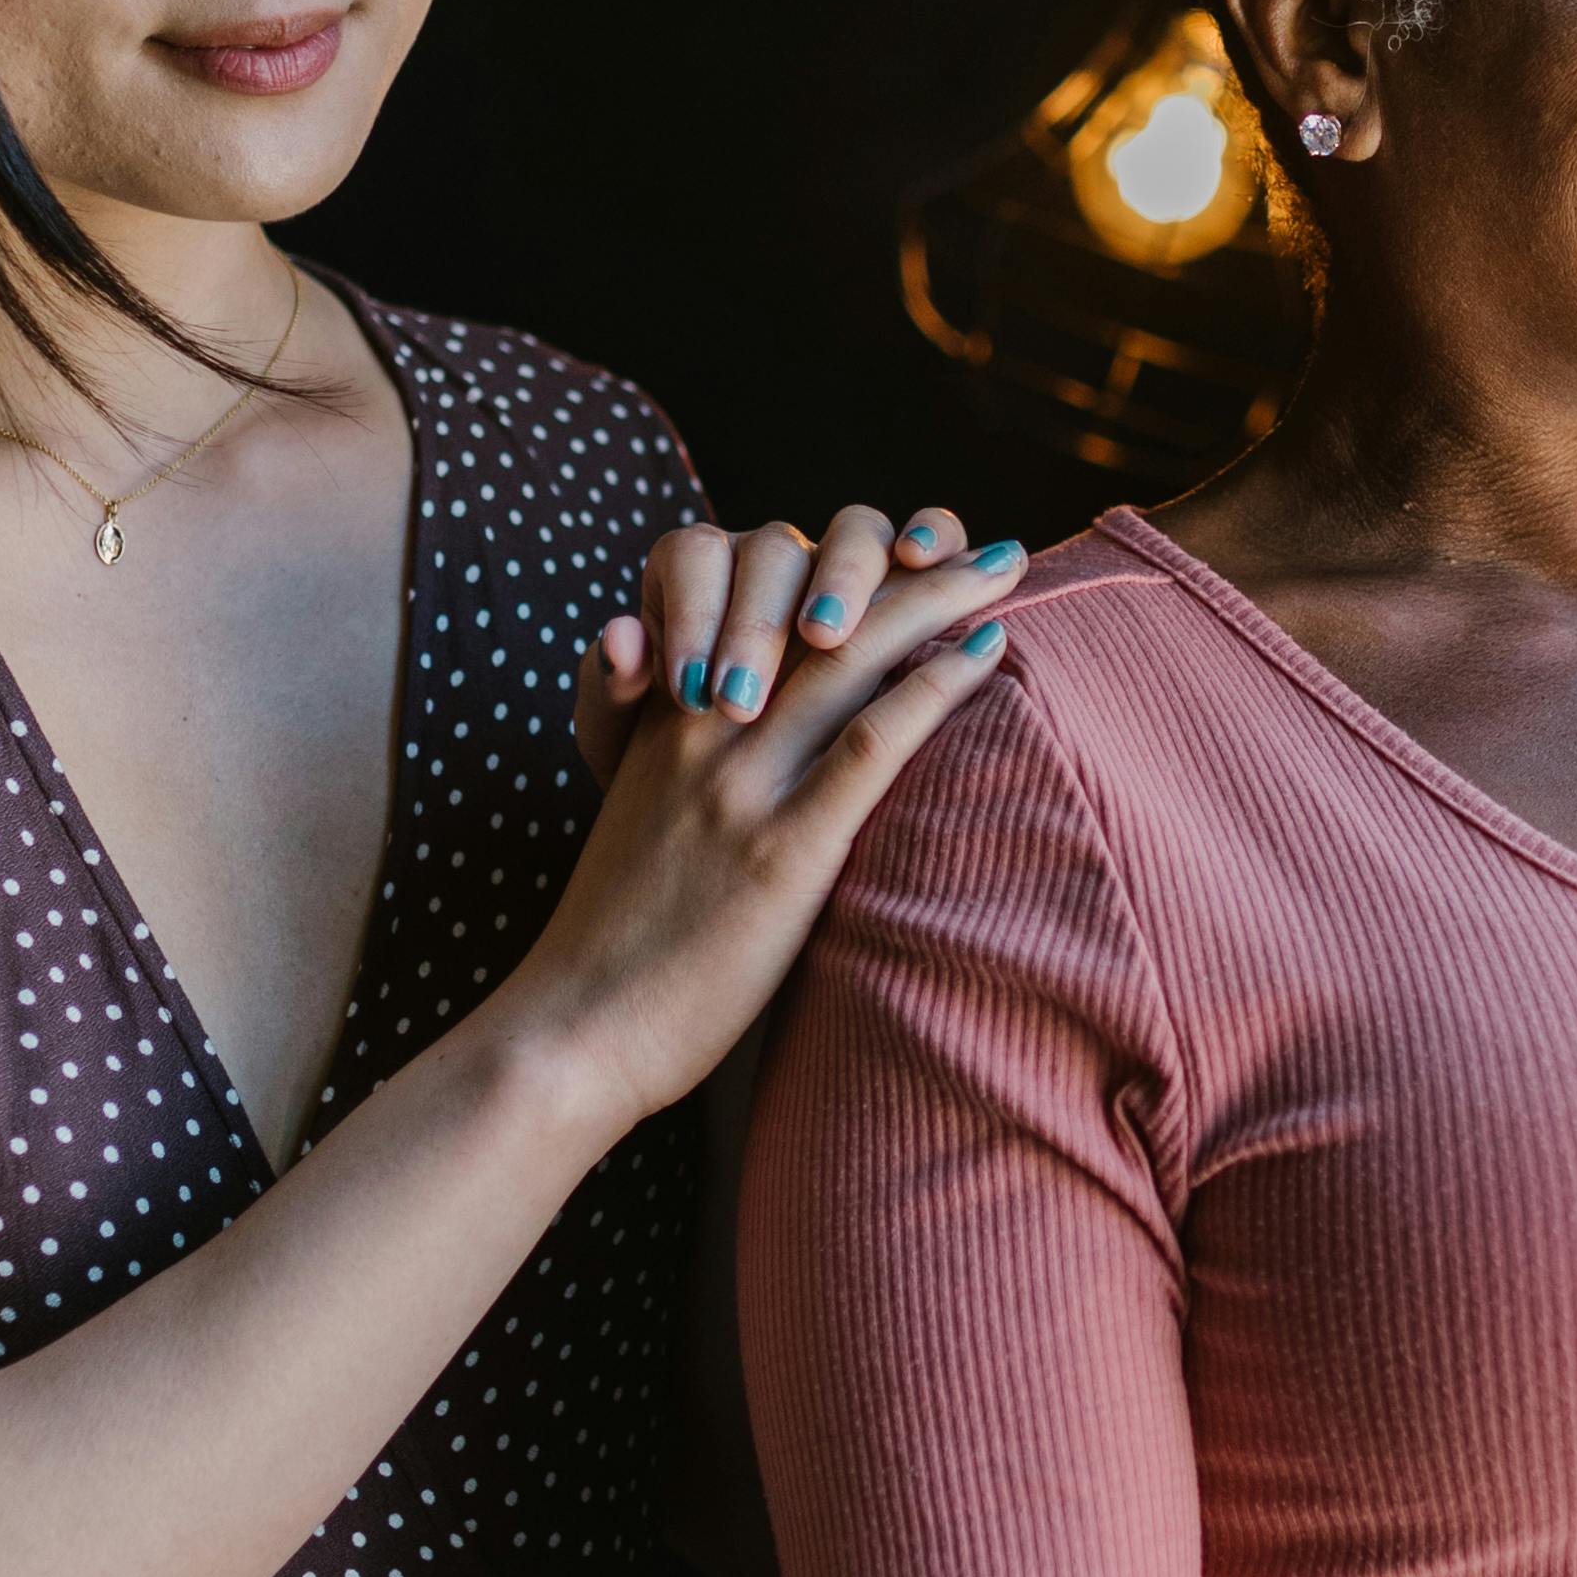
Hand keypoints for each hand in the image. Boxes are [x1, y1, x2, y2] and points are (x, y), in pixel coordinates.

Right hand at [513, 501, 1018, 1137]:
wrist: (574, 1030)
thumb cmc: (611, 948)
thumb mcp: (633, 822)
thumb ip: (676, 762)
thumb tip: (735, 731)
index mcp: (670, 724)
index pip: (757, 613)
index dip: (838, 571)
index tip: (907, 555)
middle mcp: (704, 733)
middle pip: (814, 615)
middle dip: (909, 569)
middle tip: (987, 546)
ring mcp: (742, 788)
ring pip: (847, 658)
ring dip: (935, 601)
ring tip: (1002, 571)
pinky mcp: (779, 853)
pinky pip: (866, 743)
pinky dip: (931, 687)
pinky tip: (983, 654)